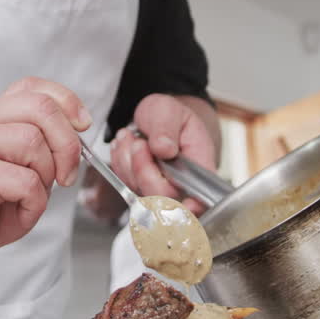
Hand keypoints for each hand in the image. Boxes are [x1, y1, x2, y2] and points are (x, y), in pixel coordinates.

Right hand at [0, 77, 90, 278]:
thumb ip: (40, 140)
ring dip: (45, 178)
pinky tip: (18, 210)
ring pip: (34, 143)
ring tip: (29, 196)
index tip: (83, 126)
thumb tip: (78, 129)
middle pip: (41, 108)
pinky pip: (25, 181)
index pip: (33, 88)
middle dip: (67, 144)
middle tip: (67, 174)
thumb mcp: (18, 164)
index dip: (67, 103)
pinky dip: (34, 203)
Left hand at [108, 94, 217, 214]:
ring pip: (138, 190)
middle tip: (139, 142)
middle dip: (142, 168)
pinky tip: (126, 145)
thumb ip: (167, 128)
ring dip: (127, 162)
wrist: (157, 117)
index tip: (184, 205)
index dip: (191, 208)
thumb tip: (165, 149)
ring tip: (132, 137)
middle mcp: (181, 184)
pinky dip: (120, 162)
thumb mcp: (169, 110)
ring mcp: (159, 188)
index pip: (199, 198)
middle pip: (160, 196)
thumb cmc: (170, 115)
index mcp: (199, 166)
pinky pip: (124, 183)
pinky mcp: (141, 187)